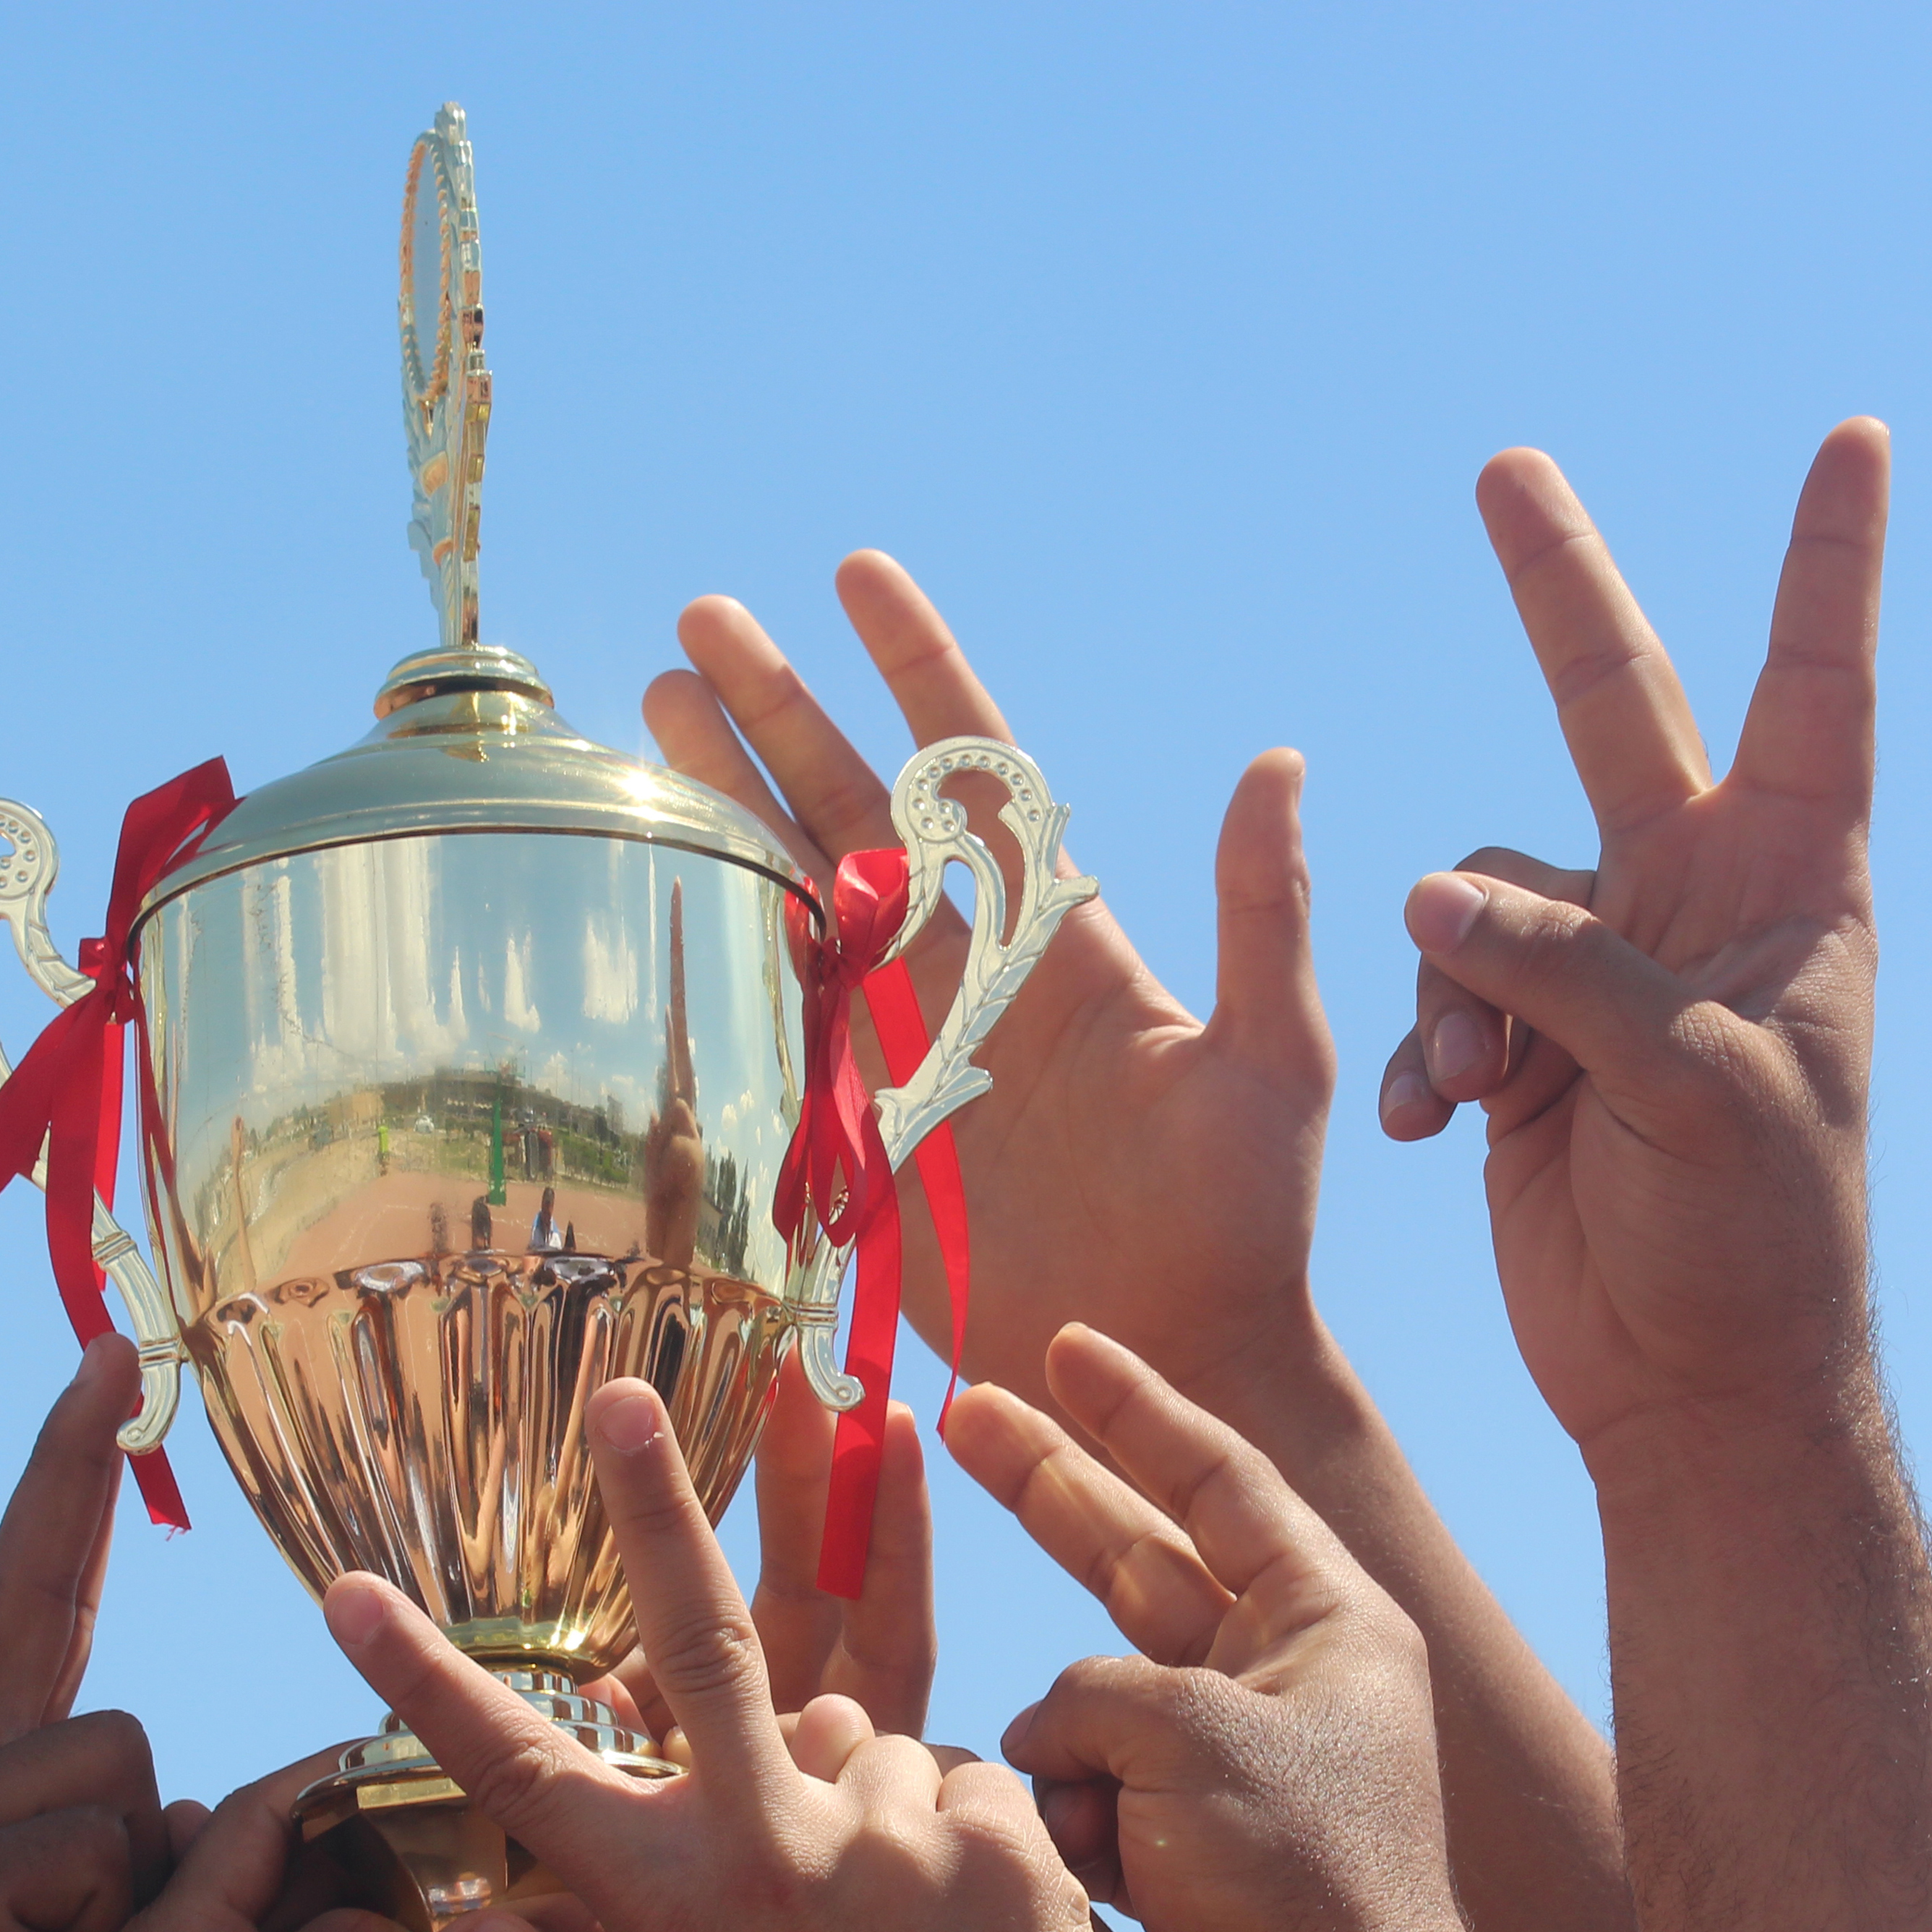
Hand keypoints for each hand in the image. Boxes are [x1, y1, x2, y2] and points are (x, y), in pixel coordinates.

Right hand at [317, 1378, 1173, 1931]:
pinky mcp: (988, 1831)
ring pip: (871, 1743)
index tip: (344, 1594)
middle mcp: (761, 1851)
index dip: (426, 1682)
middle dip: (656, 1504)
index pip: (521, 1775)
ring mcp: (879, 1832)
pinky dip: (970, 1841)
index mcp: (673, 1909)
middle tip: (620, 1390)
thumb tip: (779, 1727)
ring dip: (884, 1809)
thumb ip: (745, 1856)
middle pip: (699, 1638)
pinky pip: (967, 1782)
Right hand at [647, 559, 1330, 1422]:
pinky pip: (775, 1028)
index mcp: (1062, 940)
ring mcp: (906, 1053)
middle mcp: (973, 976)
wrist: (1173, 1359)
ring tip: (653, 717)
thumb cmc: (1245, 1222)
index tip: (856, 572)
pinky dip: (720, 955)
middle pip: (853, 813)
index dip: (915, 667)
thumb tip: (1278, 764)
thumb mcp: (1272, 1061)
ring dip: (729, 806)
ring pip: (798, 898)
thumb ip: (1263, 918)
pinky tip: (663, 890)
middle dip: (778, 715)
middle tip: (698, 625)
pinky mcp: (859, 1139)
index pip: (975, 771)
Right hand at [948, 1325, 1469, 1931]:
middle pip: (1141, 1556)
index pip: (1220, 1477)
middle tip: (964, 1414)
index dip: (1136, 1409)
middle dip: (1052, 1495)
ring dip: (1062, 1748)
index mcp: (1325, 1623)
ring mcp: (1230, 1767)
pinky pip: (1088, 1794)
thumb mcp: (1188, 1737)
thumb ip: (1094, 1690)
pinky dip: (1067, 1820)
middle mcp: (1282, 1681)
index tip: (1065, 1347)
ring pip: (1096, 1701)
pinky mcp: (1183, 1847)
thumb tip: (1044, 1738)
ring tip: (1093, 1816)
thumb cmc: (1301, 1884)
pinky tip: (1085, 1867)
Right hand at [1372, 425, 1888, 1449]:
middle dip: (1557, 594)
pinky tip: (1437, 1126)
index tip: (1852, 439)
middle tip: (1503, 472)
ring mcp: (1599, 966)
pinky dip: (1429, 1050)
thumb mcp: (1691, 1085)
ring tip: (1483, 1092)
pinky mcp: (1522, 1041)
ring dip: (1459, 985)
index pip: (1815, 690)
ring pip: (1477, 892)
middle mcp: (1693, 901)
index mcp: (1787, 886)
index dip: (1829, 565)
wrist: (1695, 1383)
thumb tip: (1430, 891)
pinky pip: (1439, 989)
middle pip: (1615, 710)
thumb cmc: (1753, 1238)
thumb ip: (1566, 968)